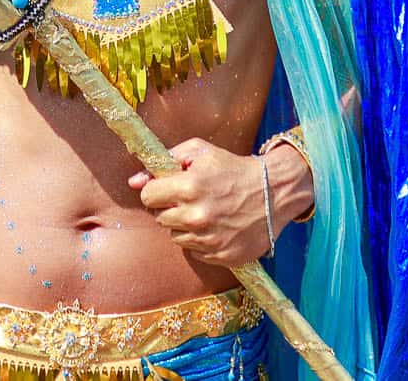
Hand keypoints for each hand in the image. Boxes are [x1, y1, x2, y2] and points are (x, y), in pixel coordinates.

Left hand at [128, 138, 274, 266]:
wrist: (274, 192)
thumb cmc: (233, 168)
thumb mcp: (200, 151)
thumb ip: (165, 161)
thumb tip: (134, 181)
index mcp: (189, 187)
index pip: (148, 196)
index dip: (156, 190)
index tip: (168, 188)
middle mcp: (197, 216)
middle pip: (160, 218)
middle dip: (170, 207)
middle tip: (190, 198)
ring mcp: (209, 240)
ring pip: (176, 236)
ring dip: (184, 225)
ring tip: (205, 211)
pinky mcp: (221, 256)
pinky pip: (195, 251)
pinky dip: (201, 240)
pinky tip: (216, 225)